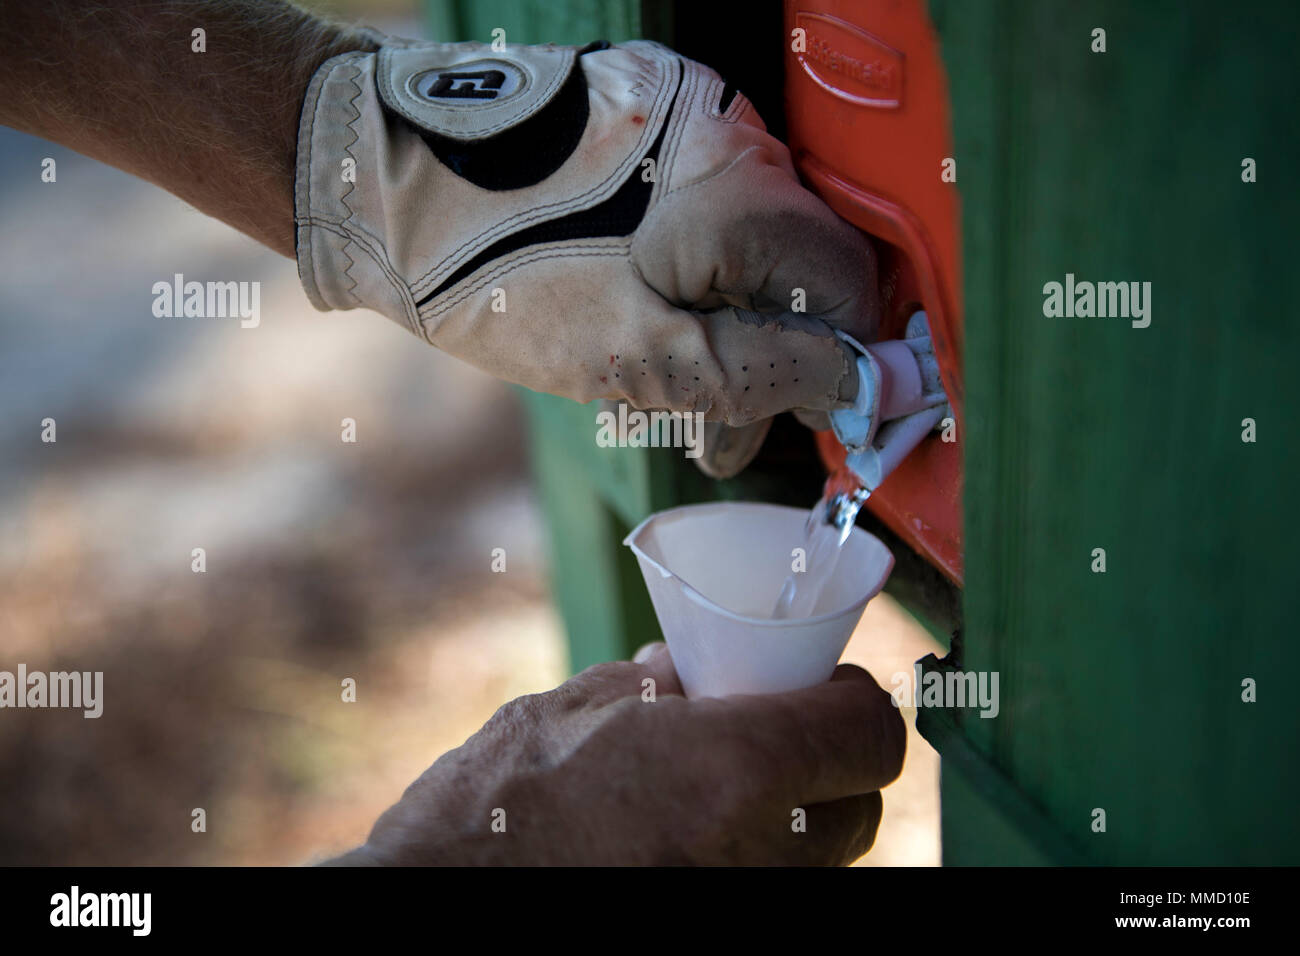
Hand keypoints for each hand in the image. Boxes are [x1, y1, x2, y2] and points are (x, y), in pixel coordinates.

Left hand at [295, 38, 878, 425]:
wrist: (381, 188)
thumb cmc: (498, 277)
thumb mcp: (640, 357)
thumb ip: (765, 372)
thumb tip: (861, 383)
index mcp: (742, 187)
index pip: (853, 281)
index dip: (843, 360)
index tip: (809, 416)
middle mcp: (730, 131)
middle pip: (804, 265)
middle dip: (773, 357)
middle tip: (723, 431)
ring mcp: (688, 116)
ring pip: (752, 244)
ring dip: (727, 326)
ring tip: (672, 399)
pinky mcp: (649, 120)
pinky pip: (705, 211)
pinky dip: (691, 276)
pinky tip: (648, 332)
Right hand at [333, 644, 904, 865]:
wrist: (441, 901)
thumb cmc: (493, 806)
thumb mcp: (571, 708)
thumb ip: (651, 683)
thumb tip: (687, 666)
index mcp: (734, 770)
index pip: (872, 739)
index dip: (859, 704)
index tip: (828, 685)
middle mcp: (757, 851)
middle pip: (860, 808)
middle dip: (832, 763)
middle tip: (780, 728)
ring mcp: (741, 903)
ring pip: (818, 859)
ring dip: (795, 813)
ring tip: (725, 782)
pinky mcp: (719, 929)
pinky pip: (767, 884)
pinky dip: (753, 853)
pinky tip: (694, 829)